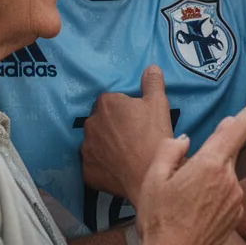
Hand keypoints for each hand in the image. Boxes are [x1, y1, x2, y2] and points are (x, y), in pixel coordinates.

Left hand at [81, 66, 173, 204]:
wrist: (150, 176)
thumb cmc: (155, 136)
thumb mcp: (159, 103)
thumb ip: (152, 82)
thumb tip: (150, 68)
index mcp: (106, 103)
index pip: (112, 100)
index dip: (125, 109)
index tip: (137, 120)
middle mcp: (91, 123)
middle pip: (101, 120)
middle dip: (113, 125)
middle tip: (132, 136)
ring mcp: (86, 148)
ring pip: (95, 141)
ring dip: (105, 144)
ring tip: (125, 153)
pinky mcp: (86, 170)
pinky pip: (93, 163)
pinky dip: (102, 164)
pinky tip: (118, 167)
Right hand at [135, 84, 245, 244]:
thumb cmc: (158, 220)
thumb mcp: (152, 178)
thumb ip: (169, 150)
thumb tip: (185, 140)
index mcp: (209, 163)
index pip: (241, 126)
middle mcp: (229, 178)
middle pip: (230, 147)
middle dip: (225, 141)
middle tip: (215, 142)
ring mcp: (235, 197)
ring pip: (225, 171)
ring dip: (210, 174)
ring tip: (182, 200)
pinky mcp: (236, 213)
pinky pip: (226, 191)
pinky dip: (212, 192)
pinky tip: (193, 210)